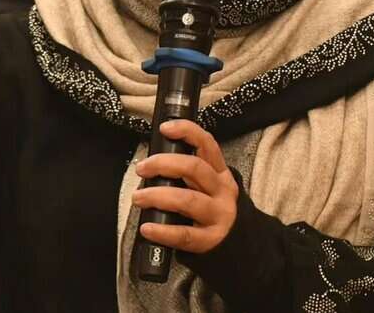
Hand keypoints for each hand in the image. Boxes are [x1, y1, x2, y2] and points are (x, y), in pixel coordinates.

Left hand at [132, 119, 238, 253]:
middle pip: (194, 168)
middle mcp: (222, 191)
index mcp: (220, 172)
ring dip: (157, 196)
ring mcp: (218, 215)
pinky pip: (184, 234)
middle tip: (141, 168)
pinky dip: (162, 231)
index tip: (164, 128)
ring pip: (187, 200)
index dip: (187, 131)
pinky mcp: (210, 240)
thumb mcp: (206, 186)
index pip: (207, 144)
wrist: (235, 245)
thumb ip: (186, 173)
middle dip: (163, 164)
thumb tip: (150, 164)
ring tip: (138, 198)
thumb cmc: (209, 209)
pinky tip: (147, 228)